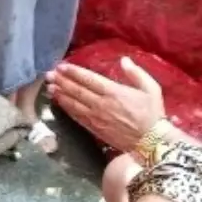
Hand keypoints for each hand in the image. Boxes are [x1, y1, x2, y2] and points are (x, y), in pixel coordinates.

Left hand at [46, 58, 165, 153]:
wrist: (150, 141)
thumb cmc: (153, 113)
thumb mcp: (151, 88)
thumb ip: (136, 73)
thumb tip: (123, 60)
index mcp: (114, 91)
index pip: (88, 79)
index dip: (73, 72)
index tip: (61, 66)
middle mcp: (101, 103)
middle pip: (76, 90)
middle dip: (61, 81)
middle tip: (48, 74)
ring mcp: (95, 117)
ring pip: (73, 103)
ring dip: (60, 94)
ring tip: (49, 87)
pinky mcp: (94, 129)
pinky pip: (76, 117)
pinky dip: (66, 108)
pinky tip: (59, 102)